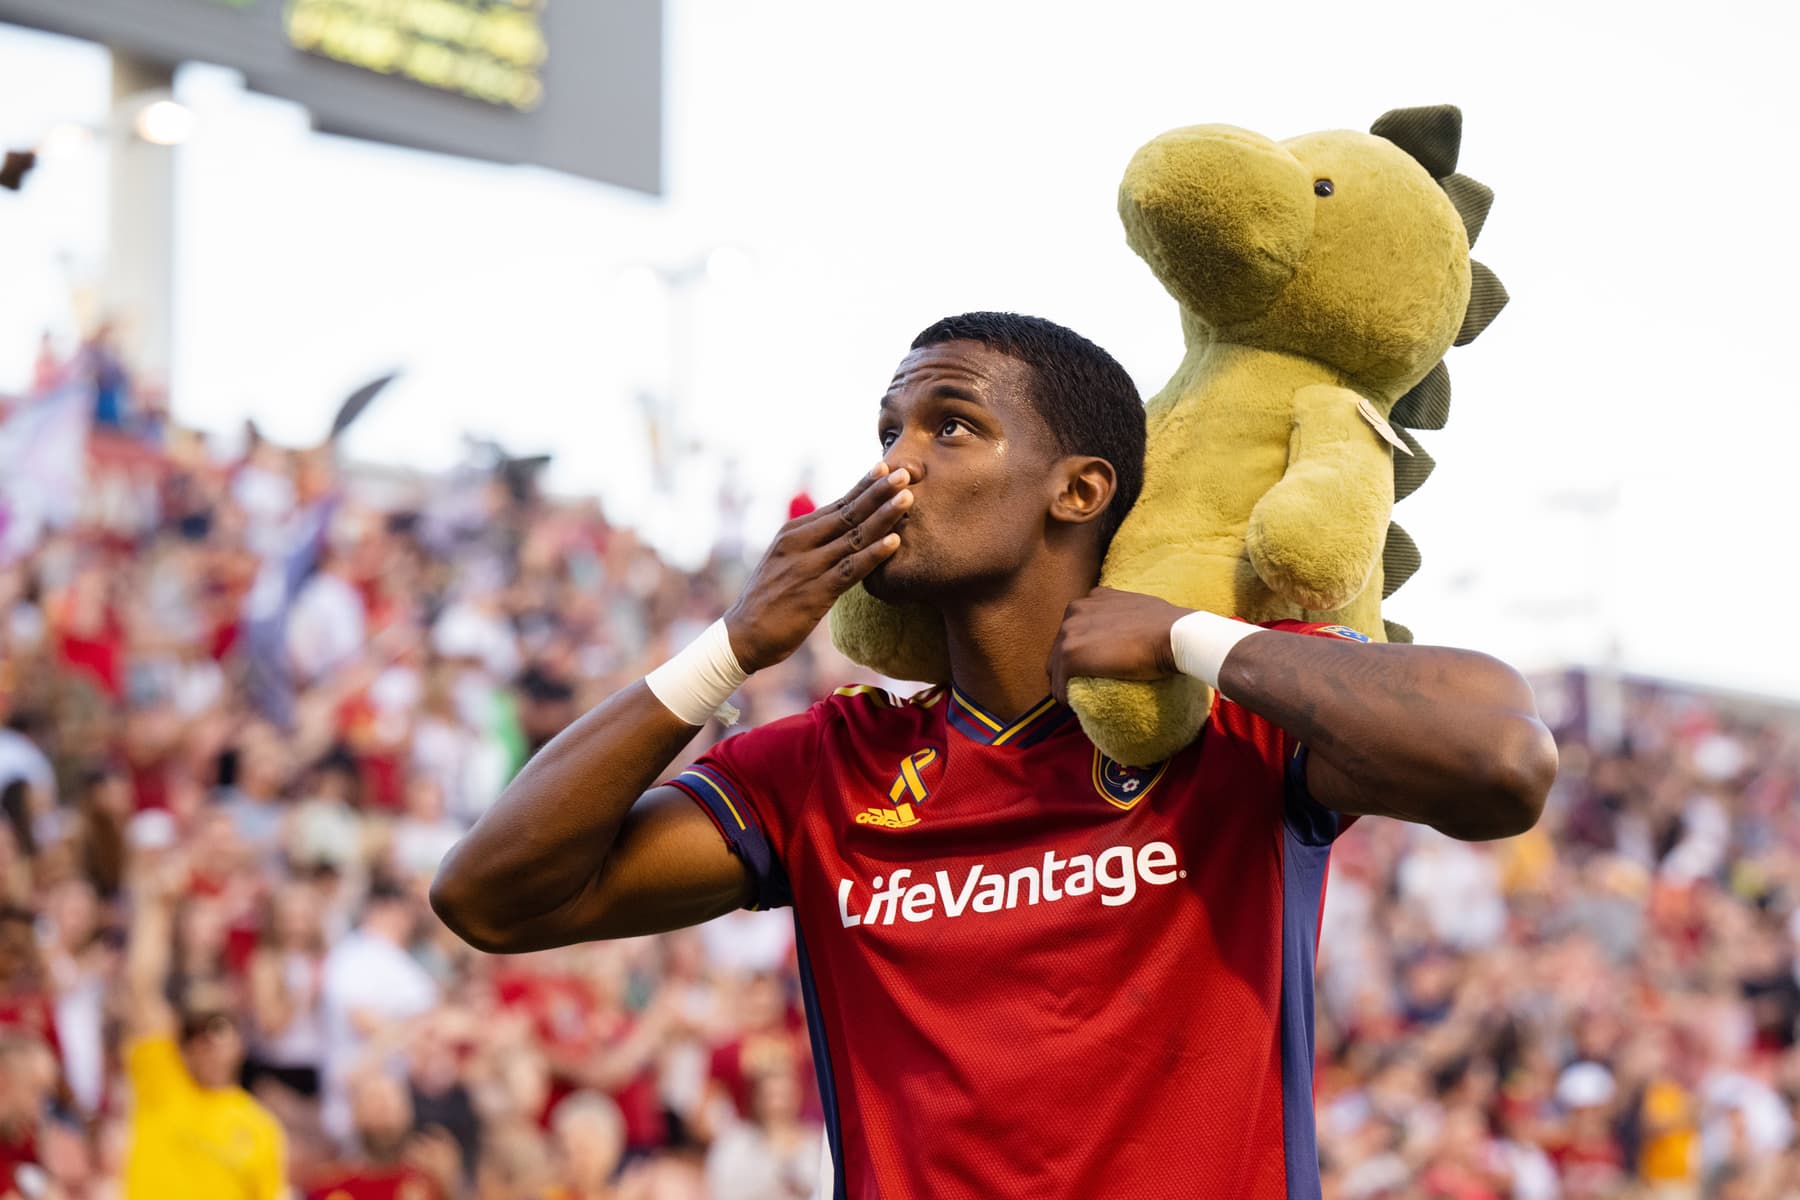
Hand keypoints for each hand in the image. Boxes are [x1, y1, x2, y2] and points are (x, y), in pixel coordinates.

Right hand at [722, 463, 912, 672]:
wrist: (741, 637)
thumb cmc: (768, 602)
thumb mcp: (785, 563)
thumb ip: (810, 545)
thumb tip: (839, 533)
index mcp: (793, 533)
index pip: (837, 506)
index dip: (864, 487)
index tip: (887, 468)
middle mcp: (799, 544)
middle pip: (847, 513)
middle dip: (878, 492)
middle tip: (905, 471)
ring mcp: (807, 567)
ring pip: (853, 537)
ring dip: (883, 516)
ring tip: (907, 498)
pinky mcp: (814, 593)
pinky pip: (850, 570)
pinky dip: (873, 555)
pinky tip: (894, 542)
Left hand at [1048, 587, 1190, 702]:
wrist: (1172, 634)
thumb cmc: (1165, 624)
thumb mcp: (1135, 606)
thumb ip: (1120, 613)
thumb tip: (1128, 630)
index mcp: (1091, 599)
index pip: (1074, 629)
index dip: (1081, 650)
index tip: (1092, 665)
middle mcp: (1075, 611)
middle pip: (1059, 646)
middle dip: (1067, 666)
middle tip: (1082, 683)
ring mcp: (1070, 632)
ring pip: (1055, 666)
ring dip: (1063, 682)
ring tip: (1077, 695)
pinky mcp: (1070, 654)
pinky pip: (1058, 684)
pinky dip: (1064, 696)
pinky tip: (1073, 704)